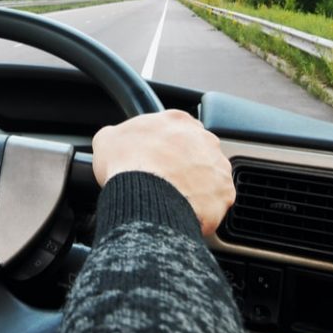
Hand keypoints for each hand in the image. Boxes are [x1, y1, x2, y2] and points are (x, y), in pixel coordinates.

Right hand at [91, 110, 233, 235]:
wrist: (144, 195)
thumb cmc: (126, 164)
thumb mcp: (107, 140)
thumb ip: (118, 135)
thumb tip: (114, 141)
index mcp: (177, 120)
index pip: (177, 127)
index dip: (165, 144)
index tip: (156, 156)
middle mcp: (204, 138)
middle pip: (197, 150)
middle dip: (184, 163)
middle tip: (163, 179)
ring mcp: (218, 166)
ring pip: (210, 175)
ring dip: (196, 185)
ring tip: (173, 200)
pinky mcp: (225, 193)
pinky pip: (216, 201)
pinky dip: (204, 208)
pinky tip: (184, 212)